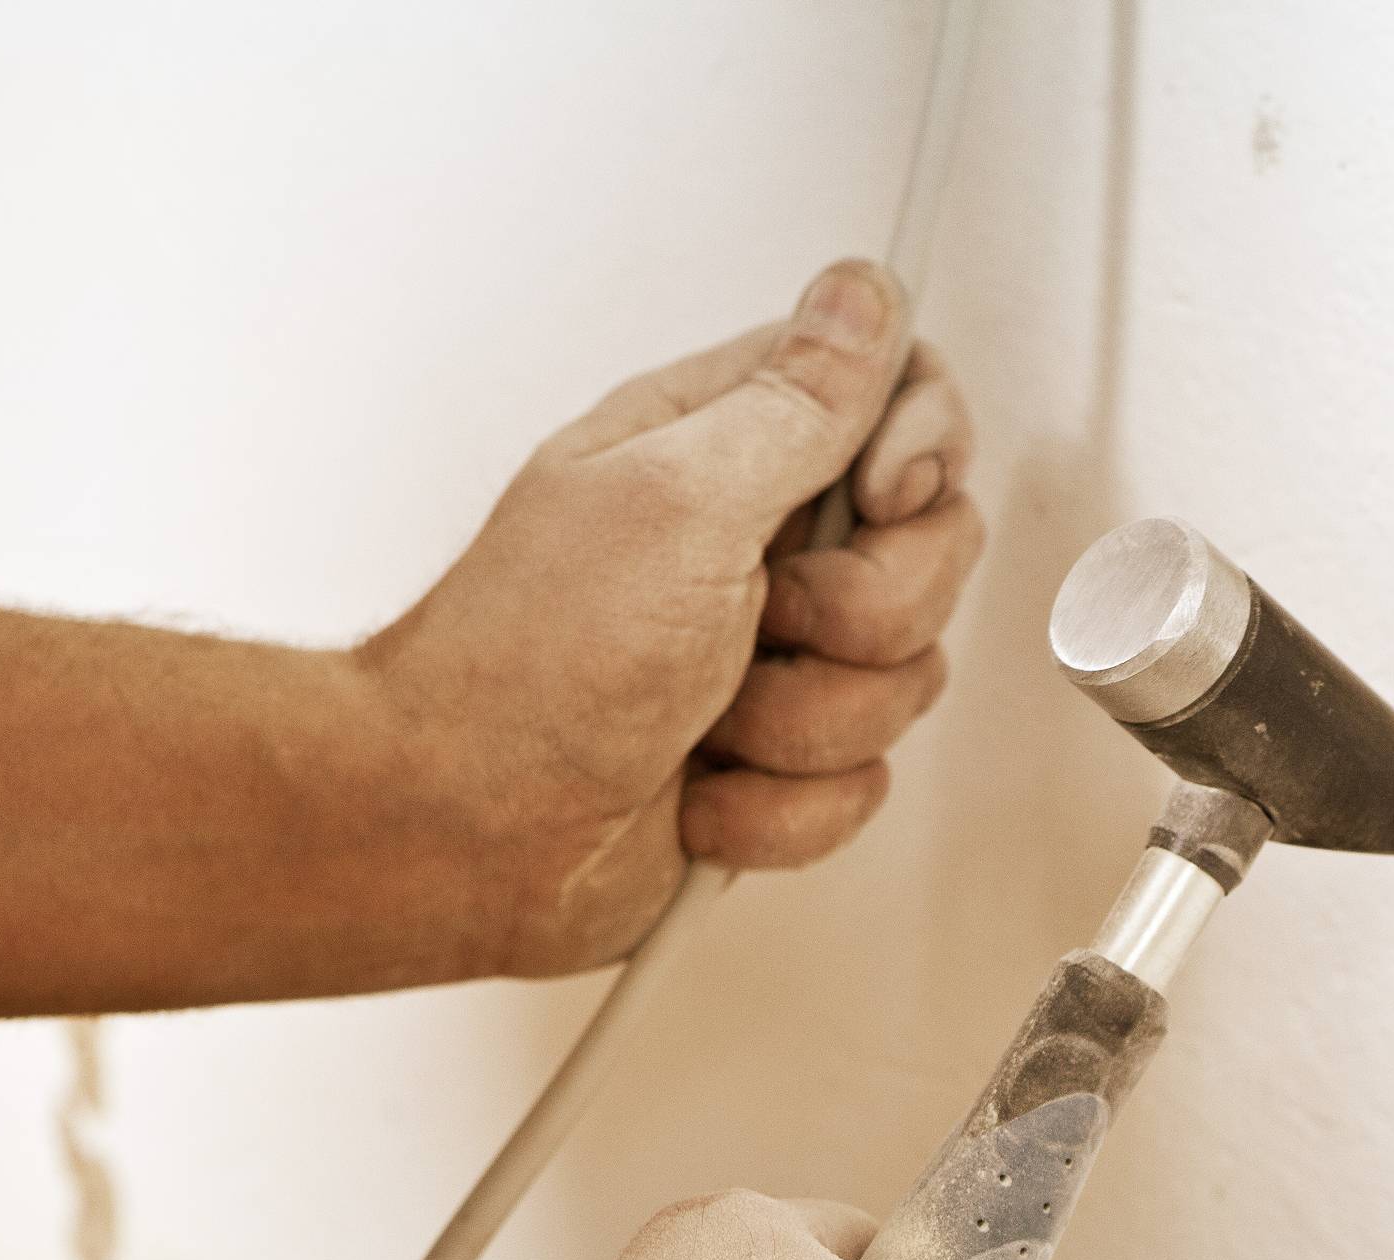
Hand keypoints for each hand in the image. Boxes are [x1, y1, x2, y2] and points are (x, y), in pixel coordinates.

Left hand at [360, 259, 982, 977]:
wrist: (461, 832)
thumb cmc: (530, 662)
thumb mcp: (676, 501)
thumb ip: (796, 403)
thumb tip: (865, 293)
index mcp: (727, 446)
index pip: (901, 397)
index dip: (921, 452)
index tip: (875, 497)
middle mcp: (761, 542)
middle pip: (931, 554)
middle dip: (862, 616)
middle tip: (764, 621)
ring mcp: (775, 656)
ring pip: (904, 680)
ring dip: (805, 724)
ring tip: (706, 721)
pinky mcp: (779, 759)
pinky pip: (863, 783)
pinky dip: (782, 808)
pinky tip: (702, 792)